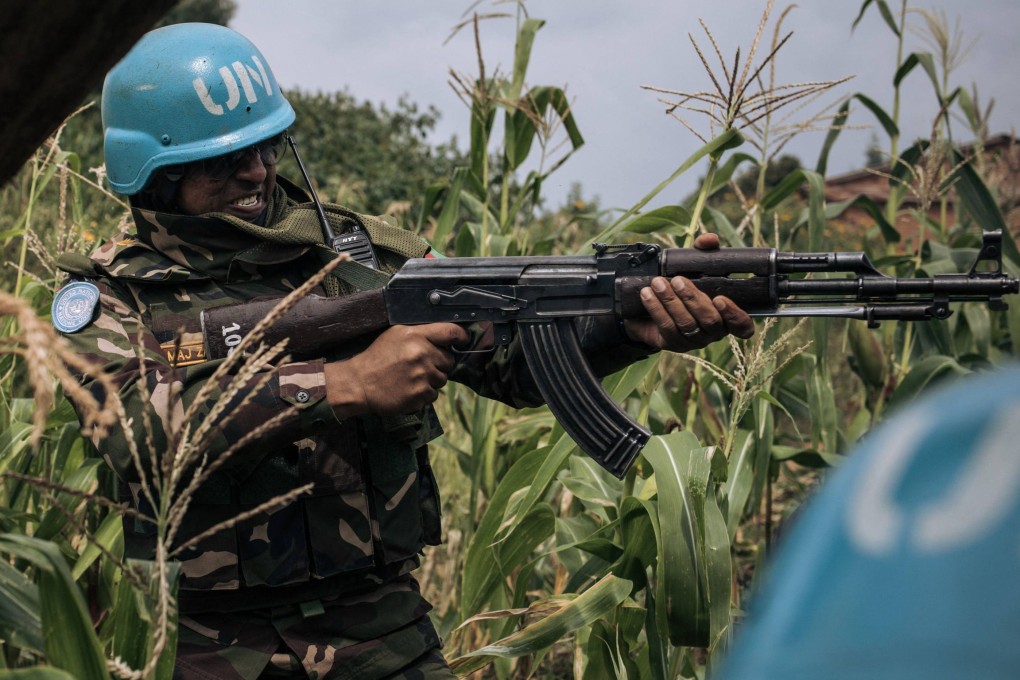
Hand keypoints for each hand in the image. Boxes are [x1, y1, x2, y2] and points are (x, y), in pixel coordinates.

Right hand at [325, 323, 469, 416]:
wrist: (359, 383)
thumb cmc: (377, 357)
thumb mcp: (396, 334)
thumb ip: (421, 333)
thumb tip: (446, 336)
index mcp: (416, 335)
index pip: (451, 332)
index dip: (462, 336)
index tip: (464, 340)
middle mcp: (422, 354)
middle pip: (449, 360)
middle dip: (439, 363)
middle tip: (420, 365)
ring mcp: (422, 376)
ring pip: (442, 379)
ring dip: (431, 380)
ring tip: (411, 378)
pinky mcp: (420, 394)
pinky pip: (433, 394)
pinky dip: (424, 394)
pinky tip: (409, 389)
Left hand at [623, 233, 754, 350]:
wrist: (652, 307)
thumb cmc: (682, 286)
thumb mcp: (695, 268)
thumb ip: (704, 252)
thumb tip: (710, 239)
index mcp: (726, 316)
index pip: (742, 326)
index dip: (736, 316)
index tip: (721, 299)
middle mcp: (713, 332)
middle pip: (710, 321)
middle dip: (693, 299)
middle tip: (678, 280)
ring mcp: (694, 340)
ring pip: (687, 324)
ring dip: (671, 301)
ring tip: (658, 283)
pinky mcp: (673, 343)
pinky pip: (666, 327)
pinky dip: (656, 309)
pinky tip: (648, 294)